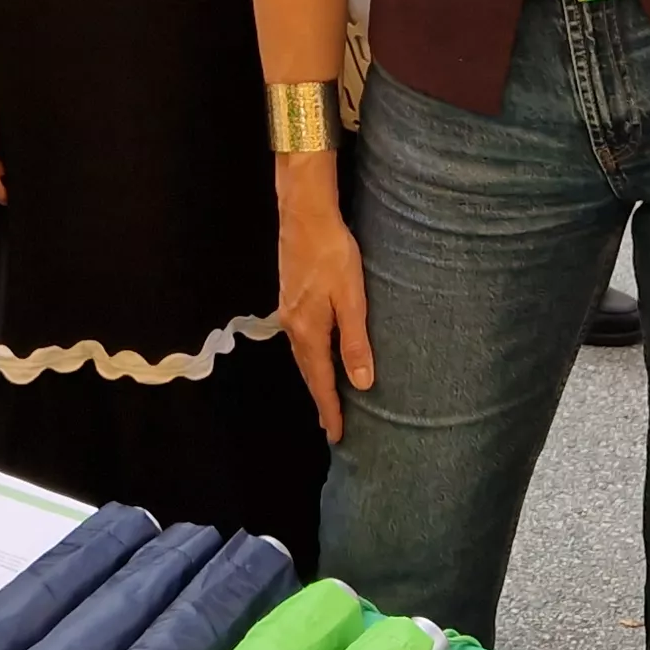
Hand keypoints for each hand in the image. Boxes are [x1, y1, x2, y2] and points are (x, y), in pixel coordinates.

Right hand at [275, 176, 372, 440]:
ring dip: (314, 379)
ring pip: (302, 355)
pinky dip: (309, 357)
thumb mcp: (352, 298)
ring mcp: (288, 310)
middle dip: (320, 399)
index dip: (330, 409)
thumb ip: (356, 342)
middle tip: (330, 425)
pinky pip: (300, 339)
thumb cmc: (333, 253)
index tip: (336, 435)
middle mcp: (293, 326)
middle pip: (307, 371)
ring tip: (325, 396)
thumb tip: (361, 385)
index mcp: (309, 330)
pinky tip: (316, 354)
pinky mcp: (290, 296)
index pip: (320, 381)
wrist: (304, 214)